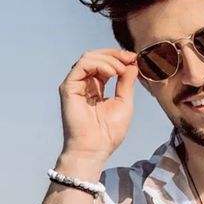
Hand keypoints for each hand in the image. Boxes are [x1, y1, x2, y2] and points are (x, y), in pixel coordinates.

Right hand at [57, 48, 138, 170]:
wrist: (95, 148)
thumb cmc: (109, 132)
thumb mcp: (124, 103)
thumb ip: (126, 82)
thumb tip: (132, 63)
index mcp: (96, 87)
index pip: (105, 63)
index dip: (119, 58)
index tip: (135, 58)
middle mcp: (84, 84)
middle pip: (96, 56)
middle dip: (115, 54)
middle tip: (130, 58)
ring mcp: (75, 84)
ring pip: (89, 57)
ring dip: (108, 60)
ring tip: (120, 71)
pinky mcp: (68, 87)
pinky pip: (82, 65)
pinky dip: (99, 64)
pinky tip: (112, 73)